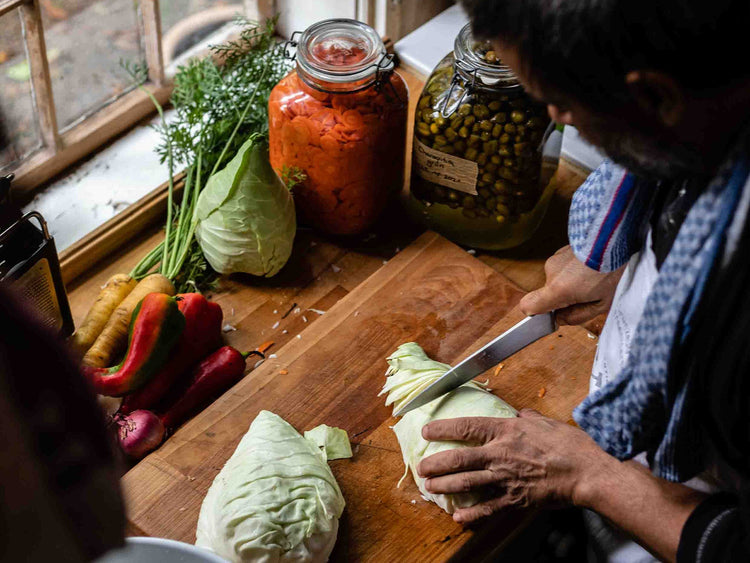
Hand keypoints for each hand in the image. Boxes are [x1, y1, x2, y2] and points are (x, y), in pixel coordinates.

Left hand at [417, 409, 610, 523]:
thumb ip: (528, 418)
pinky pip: (488, 508)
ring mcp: (506, 478)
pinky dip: (471, 514)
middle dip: (437, 463)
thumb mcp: (546, 422)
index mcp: (507, 431)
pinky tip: (457, 517)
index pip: (468, 427)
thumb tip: (520, 414)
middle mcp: (500, 454)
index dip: (444, 428)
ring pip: (467, 482)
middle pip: (460, 458)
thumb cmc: (569, 445)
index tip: (428, 430)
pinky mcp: (515, 499)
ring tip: (429, 487)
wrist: (587, 474)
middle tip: (421, 466)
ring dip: (445, 485)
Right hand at [520, 245, 623, 324]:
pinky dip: (572, 271)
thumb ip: (576, 316)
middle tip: (587, 294)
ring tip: (591, 277)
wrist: (617, 239)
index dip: (536, 313)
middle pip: (547, 293)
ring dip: (569, 282)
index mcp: (558, 289)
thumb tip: (559, 319)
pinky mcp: (560, 251)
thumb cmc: (613, 272)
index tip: (552, 313)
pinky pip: (561, 268)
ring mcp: (554, 259)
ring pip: (556, 280)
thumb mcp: (601, 304)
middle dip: (563, 297)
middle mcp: (551, 272)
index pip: (528, 305)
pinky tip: (589, 267)